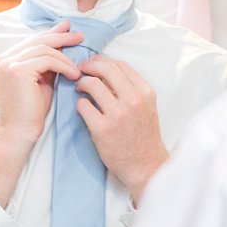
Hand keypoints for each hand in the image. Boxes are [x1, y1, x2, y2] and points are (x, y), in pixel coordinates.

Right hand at [0, 22, 84, 206]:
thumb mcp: (39, 81)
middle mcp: (1, 60)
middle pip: (37, 40)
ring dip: (65, 58)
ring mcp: (7, 64)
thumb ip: (45, 63)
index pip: (31, 41)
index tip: (68, 30)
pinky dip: (63, 66)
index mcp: (3, 61)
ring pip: (44, 49)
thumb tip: (62, 44)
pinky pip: (47, 60)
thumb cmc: (30, 112)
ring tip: (78, 70)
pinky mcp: (17, 71)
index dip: (51, 34)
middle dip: (61, 37)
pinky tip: (73, 75)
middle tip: (79, 36)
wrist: (18, 134)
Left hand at [74, 55, 167, 204]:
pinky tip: (83, 108)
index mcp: (145, 92)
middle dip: (89, 66)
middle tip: (81, 70)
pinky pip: (83, 106)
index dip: (103, 61)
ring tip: (79, 89)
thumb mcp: (147, 106)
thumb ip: (131, 88)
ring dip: (81, 83)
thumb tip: (106, 71)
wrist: (146, 165)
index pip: (120, 65)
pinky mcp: (102, 129)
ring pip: (91, 84)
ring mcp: (118, 114)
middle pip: (106, 69)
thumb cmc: (144, 135)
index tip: (94, 64)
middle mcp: (133, 100)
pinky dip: (80, 104)